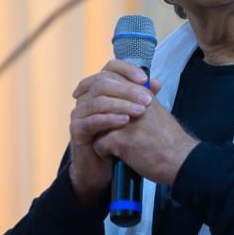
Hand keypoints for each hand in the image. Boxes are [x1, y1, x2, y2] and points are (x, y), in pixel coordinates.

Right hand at [67, 59, 161, 204]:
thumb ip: (142, 99)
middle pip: (104, 82)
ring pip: (98, 101)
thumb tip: (156, 82)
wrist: (103, 167)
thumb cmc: (119, 137)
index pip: (110, 67)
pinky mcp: (76, 130)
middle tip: (147, 100)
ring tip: (140, 111)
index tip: (145, 79)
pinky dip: (110, 119)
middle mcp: (86, 96)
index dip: (127, 69)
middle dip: (128, 90)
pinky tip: (125, 121)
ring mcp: (79, 113)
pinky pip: (92, 121)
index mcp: (100, 88)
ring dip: (121, 104)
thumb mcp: (132, 116)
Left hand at [92, 95, 199, 186]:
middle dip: (99, 116)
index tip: (106, 109)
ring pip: (97, 124)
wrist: (180, 158)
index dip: (106, 98)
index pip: (114, 85)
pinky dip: (104, 152)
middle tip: (104, 129)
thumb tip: (132, 97)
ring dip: (102, 134)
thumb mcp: (159, 112)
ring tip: (111, 143)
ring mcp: (123, 121)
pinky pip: (98, 144)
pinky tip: (115, 156)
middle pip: (102, 104)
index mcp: (142, 95)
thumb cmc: (170, 139)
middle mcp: (131, 104)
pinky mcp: (118, 139)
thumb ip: (144, 101)